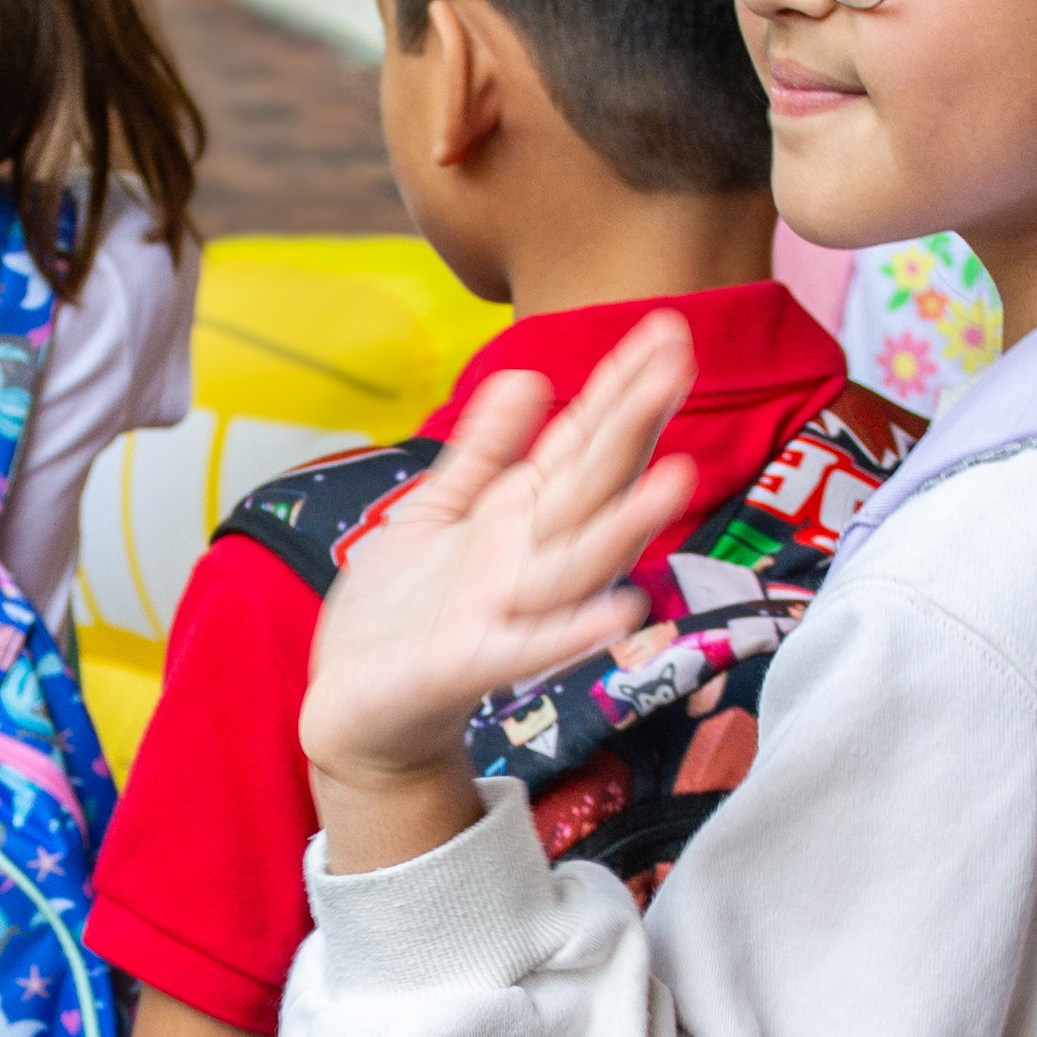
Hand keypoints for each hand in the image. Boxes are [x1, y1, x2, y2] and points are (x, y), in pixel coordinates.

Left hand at [300, 314, 699, 801]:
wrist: (355, 705)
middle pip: (591, 484)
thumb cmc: (401, 612)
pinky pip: (528, 645)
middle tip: (681, 363)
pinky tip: (621, 612)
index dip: (620, 388)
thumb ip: (483, 450)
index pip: (582, 443)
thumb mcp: (437, 510)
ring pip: (578, 560)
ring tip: (678, 476)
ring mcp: (507, 612)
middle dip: (634, 425)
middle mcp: (528, 561)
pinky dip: (571, 630)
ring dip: (629, 524)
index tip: (666, 331)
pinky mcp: (471, 662)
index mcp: (520, 519)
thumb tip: (529, 374)